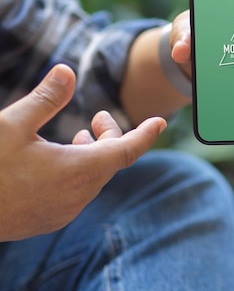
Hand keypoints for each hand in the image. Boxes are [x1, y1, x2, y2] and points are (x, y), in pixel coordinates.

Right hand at [0, 64, 165, 240]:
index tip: (161, 121)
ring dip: (93, 155)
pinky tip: (58, 162)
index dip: (146, 134)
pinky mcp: (49, 220)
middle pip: (111, 162)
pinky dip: (78, 173)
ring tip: (79, 136)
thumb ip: (46, 99)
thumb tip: (68, 70)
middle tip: (97, 117)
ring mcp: (64, 212)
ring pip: (93, 178)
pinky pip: (76, 193)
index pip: (127, 150)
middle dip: (111, 137)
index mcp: (80, 170)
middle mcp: (79, 195)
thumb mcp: (13, 125)